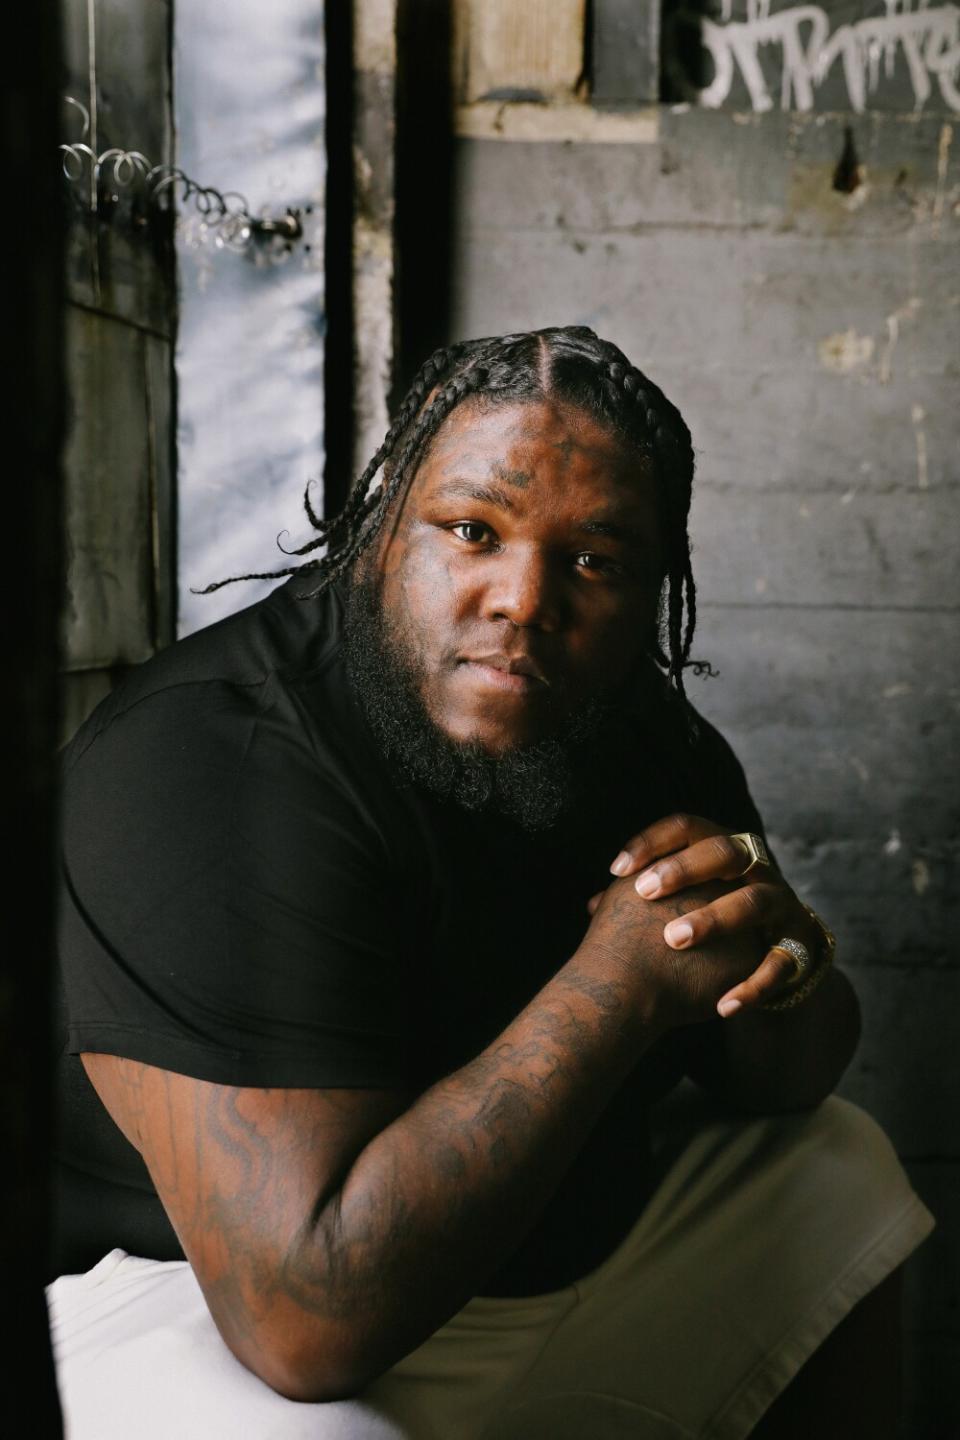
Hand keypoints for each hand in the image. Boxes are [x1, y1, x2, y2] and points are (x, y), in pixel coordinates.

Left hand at [587, 813, 822, 1018]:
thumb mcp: (687, 899)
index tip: (617, 868)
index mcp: (725, 849)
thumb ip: (647, 898)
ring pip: (753, 902)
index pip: (688, 826)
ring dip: (714, 919)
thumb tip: (593, 905)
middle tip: (644, 892)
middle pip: (725, 852)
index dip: (652, 841)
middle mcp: (758, 868)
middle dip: (684, 869)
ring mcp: (783, 904)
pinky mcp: (800, 944)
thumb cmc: (717, 918)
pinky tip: (724, 1007)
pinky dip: (753, 986)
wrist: (780, 951)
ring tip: (673, 941)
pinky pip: (780, 964)